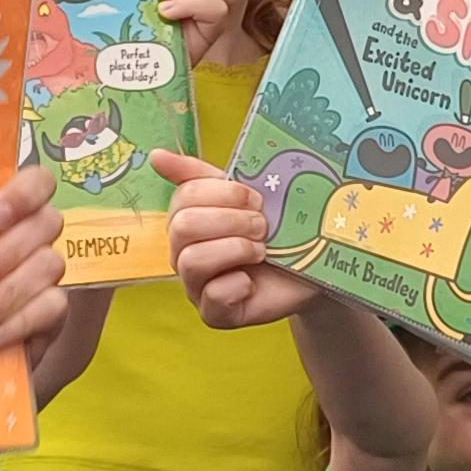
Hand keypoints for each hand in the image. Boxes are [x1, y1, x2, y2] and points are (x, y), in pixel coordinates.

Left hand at [0, 162, 68, 362]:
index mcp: (1, 209)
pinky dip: (18, 323)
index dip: (23, 193)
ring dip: (7, 294)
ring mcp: (43, 271)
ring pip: (48, 265)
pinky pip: (52, 307)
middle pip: (44, 223)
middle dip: (6, 253)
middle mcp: (30, 234)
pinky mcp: (51, 311)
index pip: (35, 182)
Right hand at [152, 146, 318, 326]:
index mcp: (187, 218)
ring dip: (235, 249)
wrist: (314, 265)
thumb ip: (199, 174)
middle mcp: (183, 252)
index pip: (184, 197)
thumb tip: (156, 156)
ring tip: (260, 251)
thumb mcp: (245, 194)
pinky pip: (212, 296)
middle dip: (231, 221)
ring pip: (191, 261)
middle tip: (263, 226)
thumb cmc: (277, 228)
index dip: (224, 194)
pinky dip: (239, 285)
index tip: (256, 199)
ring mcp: (195, 286)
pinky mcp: (214, 314)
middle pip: (183, 227)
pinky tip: (254, 281)